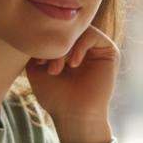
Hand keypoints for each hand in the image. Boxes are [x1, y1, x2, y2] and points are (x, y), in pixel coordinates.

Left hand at [26, 25, 118, 142]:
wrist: (74, 115)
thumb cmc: (55, 96)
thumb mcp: (36, 68)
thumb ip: (36, 47)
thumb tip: (33, 26)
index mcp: (69, 48)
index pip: (55, 30)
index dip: (43, 40)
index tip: (35, 61)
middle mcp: (84, 46)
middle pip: (65, 30)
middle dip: (52, 45)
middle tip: (44, 64)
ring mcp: (97, 47)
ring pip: (77, 31)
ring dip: (63, 48)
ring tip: (56, 69)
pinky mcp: (109, 51)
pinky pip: (92, 35)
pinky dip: (79, 47)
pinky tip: (72, 64)